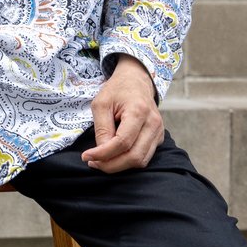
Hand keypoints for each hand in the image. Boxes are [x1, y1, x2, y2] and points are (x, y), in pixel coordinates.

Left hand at [81, 54, 162, 171]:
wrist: (136, 80)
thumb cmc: (117, 89)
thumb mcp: (102, 103)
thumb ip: (102, 128)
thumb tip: (101, 154)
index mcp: (139, 111)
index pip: (123, 142)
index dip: (104, 153)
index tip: (87, 157)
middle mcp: (153, 124)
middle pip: (134, 157)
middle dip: (112, 165)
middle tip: (93, 163)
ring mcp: (159, 132)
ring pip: (141, 161)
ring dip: (119, 166)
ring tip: (101, 162)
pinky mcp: (159, 138)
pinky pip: (144, 157)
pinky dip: (128, 161)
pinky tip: (114, 157)